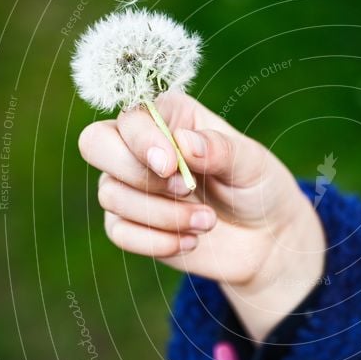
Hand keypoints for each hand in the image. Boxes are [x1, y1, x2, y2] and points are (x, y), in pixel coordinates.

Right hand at [78, 90, 325, 340]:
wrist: (265, 239)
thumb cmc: (259, 187)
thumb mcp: (252, 163)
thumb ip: (220, 148)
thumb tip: (184, 143)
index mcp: (171, 117)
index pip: (131, 117)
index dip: (142, 141)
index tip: (171, 166)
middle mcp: (142, 146)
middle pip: (95, 144)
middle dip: (135, 173)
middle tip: (185, 191)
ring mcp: (132, 185)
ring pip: (111, 195)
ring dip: (162, 214)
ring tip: (208, 222)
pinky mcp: (132, 223)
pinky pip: (118, 231)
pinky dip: (155, 241)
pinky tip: (191, 242)